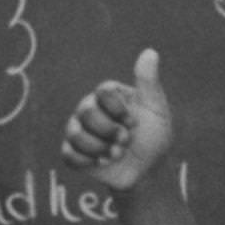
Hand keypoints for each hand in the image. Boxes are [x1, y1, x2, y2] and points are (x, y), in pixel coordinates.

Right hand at [61, 48, 171, 190]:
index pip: (102, 92)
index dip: (117, 109)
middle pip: (85, 111)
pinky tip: (102, 162)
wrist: (146, 172)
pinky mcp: (73, 152)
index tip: (134, 122)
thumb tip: (150, 51)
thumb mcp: (156, 110)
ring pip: (75, 134)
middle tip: (125, 141)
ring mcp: (79, 130)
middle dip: (109, 131)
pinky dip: (87, 161)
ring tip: (116, 154)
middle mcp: (90, 109)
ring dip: (100, 148)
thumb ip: (148, 82)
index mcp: (108, 96)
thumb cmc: (153, 137)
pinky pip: (68, 154)